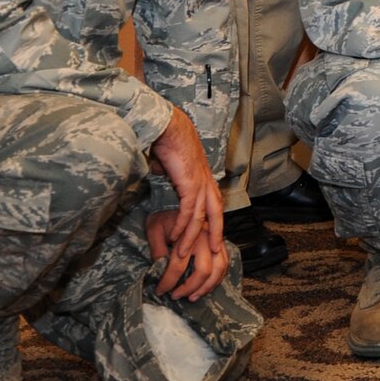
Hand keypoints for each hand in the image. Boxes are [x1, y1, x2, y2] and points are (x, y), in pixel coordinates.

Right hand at [148, 107, 227, 298]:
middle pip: (216, 214)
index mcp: (204, 177)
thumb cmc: (169, 140)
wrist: (169, 126)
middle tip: (214, 254)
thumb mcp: (172, 162)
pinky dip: (183, 226)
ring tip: (184, 255)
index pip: (214, 204)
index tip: (213, 237)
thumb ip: (171, 172)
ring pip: (201, 217)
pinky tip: (175, 239)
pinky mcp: (189, 183)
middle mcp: (206, 181)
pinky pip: (189, 211)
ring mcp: (200, 182)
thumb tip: (163, 172)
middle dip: (215, 235)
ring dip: (192, 238)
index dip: (215, 222)